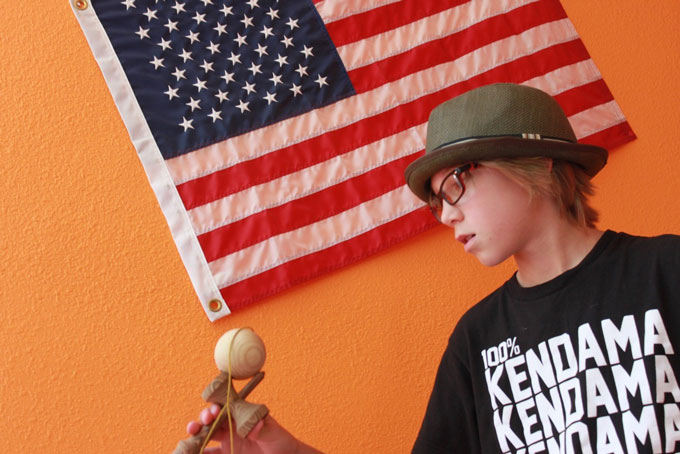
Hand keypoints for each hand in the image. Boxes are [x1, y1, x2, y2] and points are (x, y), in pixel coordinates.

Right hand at [187, 404, 321, 453]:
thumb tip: (255, 425)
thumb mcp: (274, 433)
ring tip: (190, 438)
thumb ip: (264, 429)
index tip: (213, 411)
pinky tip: (193, 453)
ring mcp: (227, 443)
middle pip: (210, 422)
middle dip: (201, 421)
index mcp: (240, 416)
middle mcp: (231, 427)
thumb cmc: (281, 441)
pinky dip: (200, 453)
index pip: (224, 408)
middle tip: (197, 426)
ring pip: (205, 438)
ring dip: (195, 437)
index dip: (215, 408)